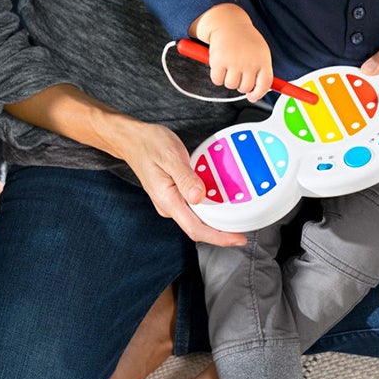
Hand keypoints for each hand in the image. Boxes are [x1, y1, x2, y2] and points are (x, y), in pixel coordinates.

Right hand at [122, 120, 246, 245]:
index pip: (195, 229)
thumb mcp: (170, 156)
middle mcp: (169, 206)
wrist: (133, 140)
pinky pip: (194, 207)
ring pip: (197, 218)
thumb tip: (199, 197)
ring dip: (216, 219)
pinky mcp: (174, 196)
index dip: (219, 237)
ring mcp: (171, 202)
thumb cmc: (150, 144)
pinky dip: (209, 207)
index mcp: (167, 200)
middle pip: (199, 227)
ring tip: (238, 216)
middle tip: (245, 227)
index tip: (238, 238)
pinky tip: (221, 200)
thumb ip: (185, 178)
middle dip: (222, 232)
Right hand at [208, 22, 273, 102]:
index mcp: (263, 59)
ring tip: (229, 65)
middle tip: (237, 72)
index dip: (258, 93)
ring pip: (231, 85)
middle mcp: (250, 61)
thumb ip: (261, 72)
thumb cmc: (245, 40)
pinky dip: (216, 76)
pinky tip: (219, 64)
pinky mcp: (219, 61)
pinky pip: (217, 80)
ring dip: (228, 79)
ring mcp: (234, 61)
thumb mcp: (260, 52)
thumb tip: (254, 96)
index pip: (265, 84)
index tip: (252, 96)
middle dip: (240, 84)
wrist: (228, 23)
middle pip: (245, 87)